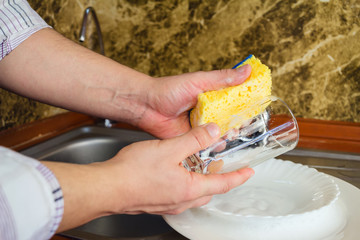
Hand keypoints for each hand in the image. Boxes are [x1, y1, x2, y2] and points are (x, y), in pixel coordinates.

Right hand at [103, 123, 253, 214]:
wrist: (106, 188)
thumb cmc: (134, 173)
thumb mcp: (169, 149)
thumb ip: (193, 139)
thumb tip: (212, 132)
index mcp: (190, 189)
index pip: (223, 184)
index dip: (238, 176)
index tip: (250, 172)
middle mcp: (181, 201)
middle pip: (209, 190)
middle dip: (218, 178)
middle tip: (222, 164)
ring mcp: (168, 204)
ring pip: (193, 192)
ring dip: (200, 180)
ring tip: (199, 164)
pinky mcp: (156, 202)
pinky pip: (179, 193)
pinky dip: (185, 182)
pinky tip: (175, 170)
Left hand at [137, 65, 250, 138]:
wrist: (147, 107)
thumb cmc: (168, 90)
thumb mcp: (199, 80)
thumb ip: (223, 78)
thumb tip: (247, 70)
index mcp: (211, 95)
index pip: (234, 100)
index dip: (246, 104)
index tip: (258, 106)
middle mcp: (208, 111)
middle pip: (230, 119)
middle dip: (239, 123)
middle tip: (245, 125)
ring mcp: (201, 125)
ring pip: (220, 133)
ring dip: (227, 135)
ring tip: (232, 134)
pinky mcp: (193, 138)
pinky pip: (207, 144)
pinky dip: (214, 146)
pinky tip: (218, 145)